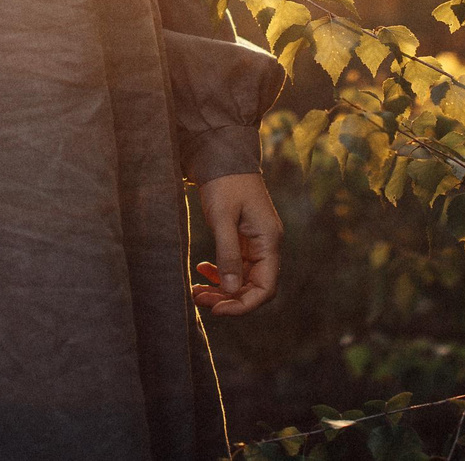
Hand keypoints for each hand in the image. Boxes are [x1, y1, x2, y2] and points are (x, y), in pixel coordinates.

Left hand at [190, 170, 281, 316]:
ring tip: (196, 291)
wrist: (222, 154)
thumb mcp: (222, 217)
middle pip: (253, 287)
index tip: (217, 309)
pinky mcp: (243, 239)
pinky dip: (219, 273)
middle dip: (227, 299)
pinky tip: (201, 270)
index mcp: (269, 240)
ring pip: (242, 279)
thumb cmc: (225, 182)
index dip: (243, 305)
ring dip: (221, 288)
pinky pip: (235, 266)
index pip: (265, 287)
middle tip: (198, 299)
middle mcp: (267, 245)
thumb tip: (230, 290)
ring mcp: (255, 243)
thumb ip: (227, 253)